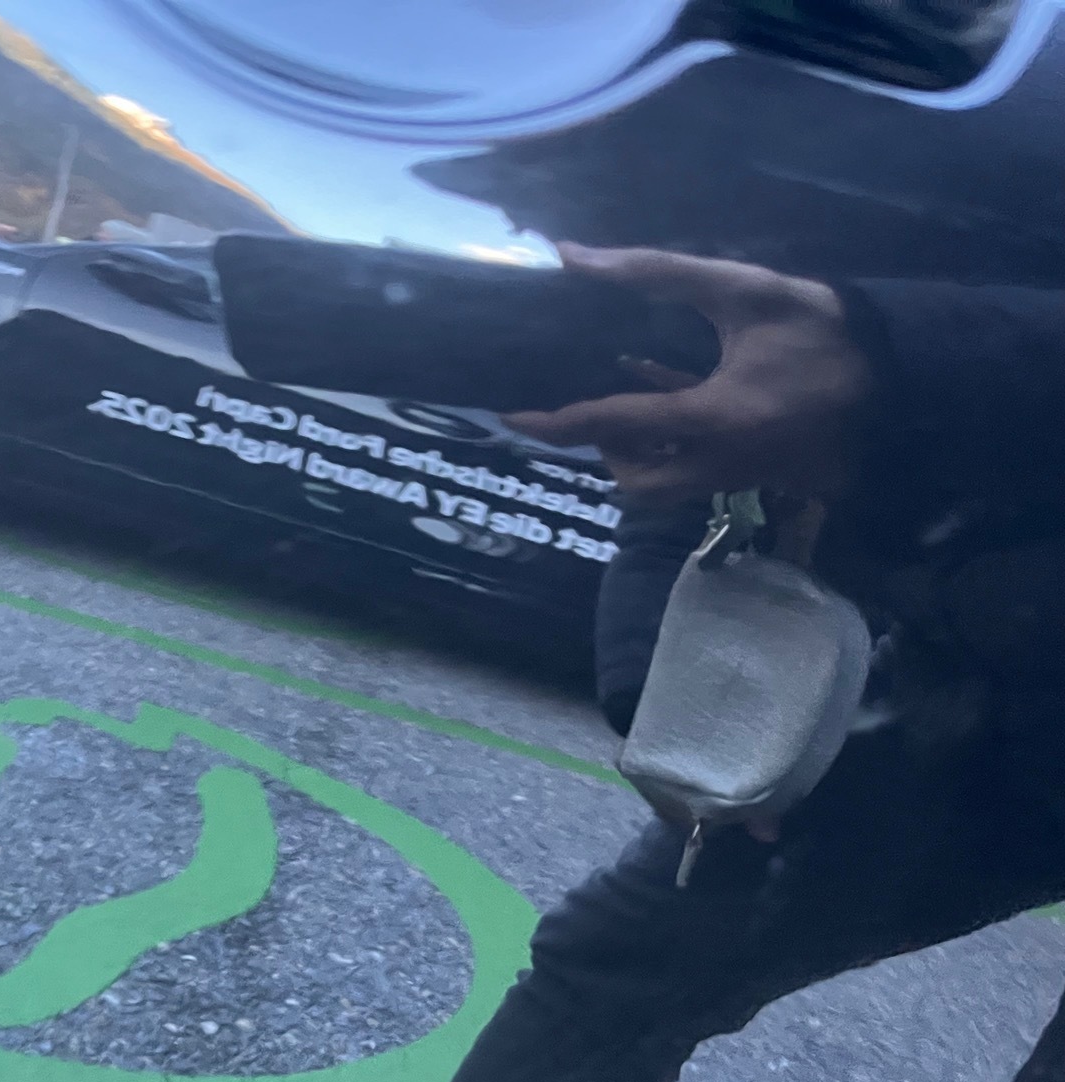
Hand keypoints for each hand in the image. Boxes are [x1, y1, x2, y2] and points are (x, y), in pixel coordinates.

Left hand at [503, 243, 872, 504]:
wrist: (909, 373)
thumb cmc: (825, 327)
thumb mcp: (744, 290)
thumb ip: (657, 272)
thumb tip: (575, 256)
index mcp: (712, 418)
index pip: (609, 426)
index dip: (552, 423)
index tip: (507, 418)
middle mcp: (721, 462)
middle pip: (633, 483)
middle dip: (604, 453)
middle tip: (594, 409)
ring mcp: (742, 476)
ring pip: (663, 489)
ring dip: (636, 454)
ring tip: (632, 402)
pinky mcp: (760, 477)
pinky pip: (696, 474)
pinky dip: (673, 448)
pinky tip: (670, 394)